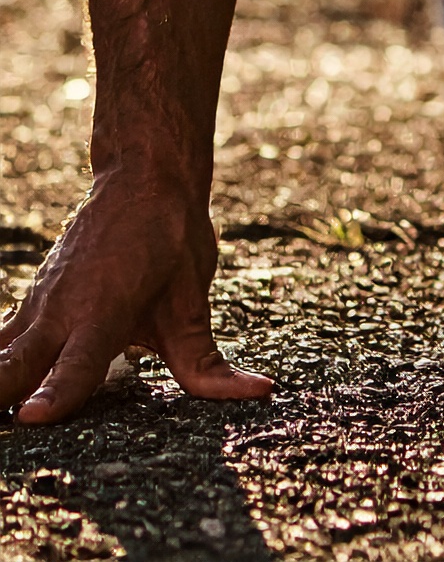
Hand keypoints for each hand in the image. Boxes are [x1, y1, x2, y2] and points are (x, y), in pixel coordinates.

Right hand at [0, 169, 270, 424]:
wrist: (143, 176)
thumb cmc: (172, 240)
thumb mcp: (192, 301)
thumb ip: (208, 362)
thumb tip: (261, 392)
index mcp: (104, 311)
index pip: (76, 364)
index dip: (56, 395)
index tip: (33, 418)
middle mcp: (63, 310)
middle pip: (17, 363)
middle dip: (1, 393)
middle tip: (5, 423)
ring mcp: (40, 305)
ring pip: (0, 349)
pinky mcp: (32, 303)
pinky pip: (0, 337)